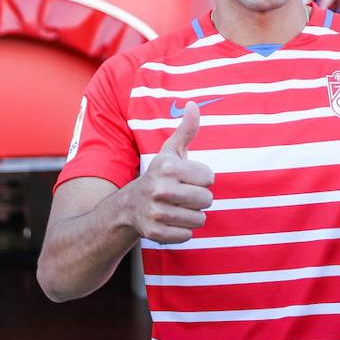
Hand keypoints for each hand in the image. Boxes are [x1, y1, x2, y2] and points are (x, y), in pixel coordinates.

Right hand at [125, 102, 214, 244]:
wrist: (129, 206)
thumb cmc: (159, 175)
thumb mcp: (170, 152)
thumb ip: (186, 130)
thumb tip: (193, 104)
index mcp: (167, 167)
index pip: (210, 178)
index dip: (202, 179)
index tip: (186, 178)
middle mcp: (160, 189)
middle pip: (207, 200)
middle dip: (199, 198)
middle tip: (183, 195)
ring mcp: (156, 213)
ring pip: (200, 219)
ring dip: (192, 215)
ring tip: (177, 207)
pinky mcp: (155, 233)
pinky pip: (187, 235)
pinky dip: (182, 230)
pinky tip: (170, 221)